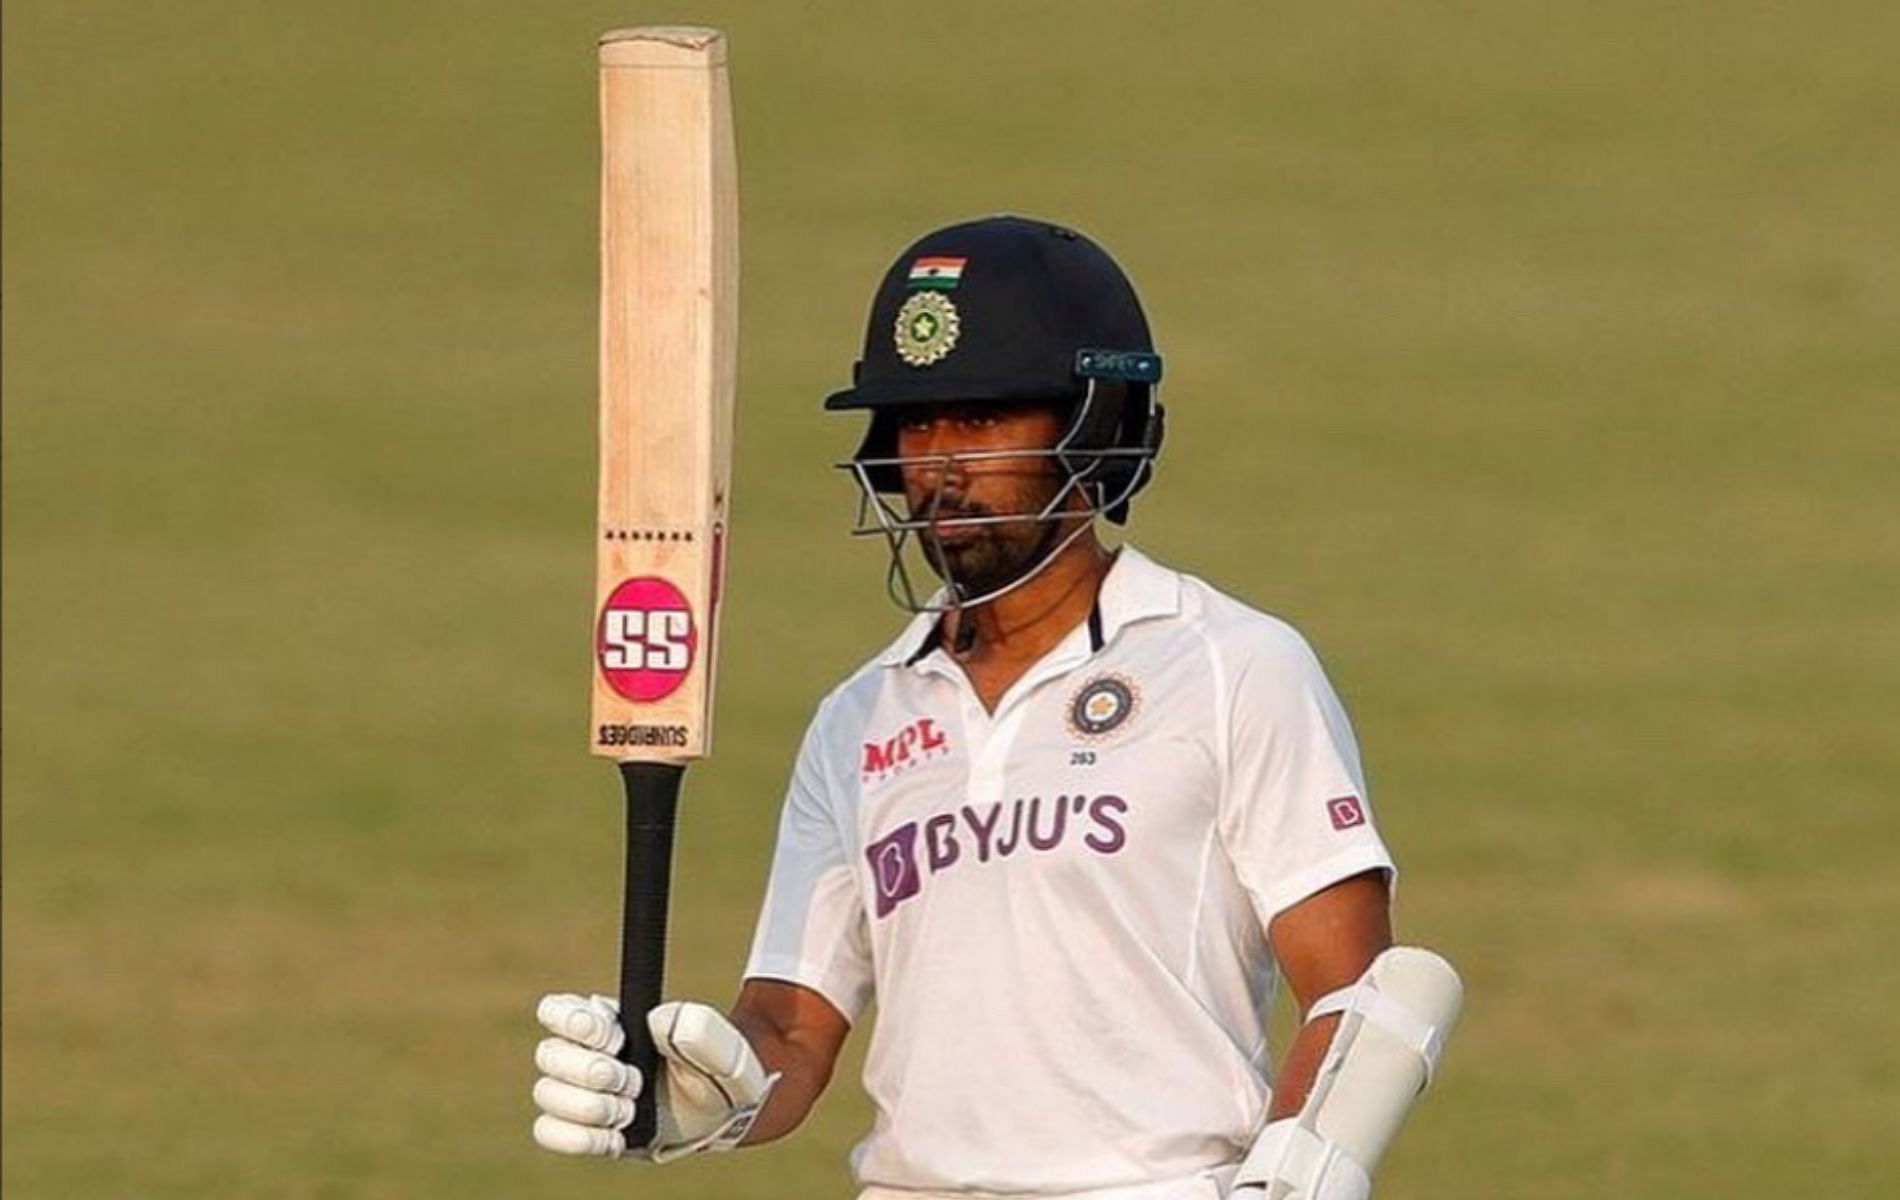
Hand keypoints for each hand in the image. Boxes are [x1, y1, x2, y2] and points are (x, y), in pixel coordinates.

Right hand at [531, 993, 776, 1162]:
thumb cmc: (716, 1068)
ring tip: (631, 1110)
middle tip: (634, 1082)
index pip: (557, 1009)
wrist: (721, 1111)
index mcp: (607, 1019)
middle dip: (592, 1072)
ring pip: (546, 1093)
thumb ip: (694, 1027)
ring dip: (592, 1107)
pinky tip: (617, 1136)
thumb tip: (654, 1023)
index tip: (616, 1039)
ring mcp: (578, 1091)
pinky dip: (580, 1137)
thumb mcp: (722, 1044)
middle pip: (549, 1054)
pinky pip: (547, 1131)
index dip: (575, 1023)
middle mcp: (584, 1052)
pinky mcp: (580, 1128)